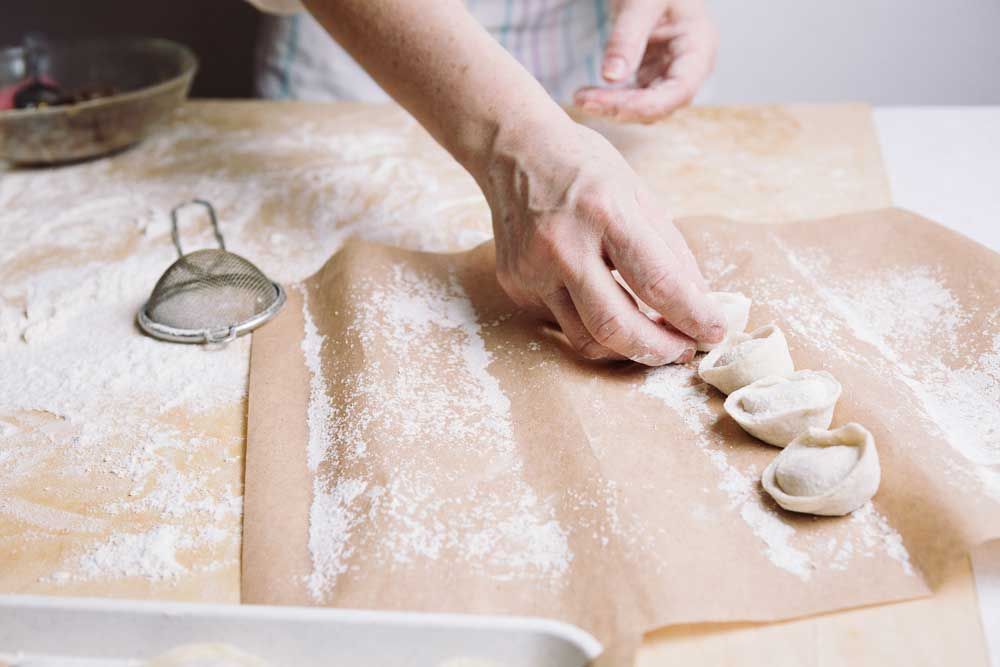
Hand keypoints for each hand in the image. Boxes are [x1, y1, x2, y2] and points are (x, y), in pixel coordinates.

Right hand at [479, 120, 724, 364]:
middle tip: (683, 351)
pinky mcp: (515, 284)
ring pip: (585, 339)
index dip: (693, 316)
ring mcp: (532, 268)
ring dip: (626, 349)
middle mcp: (563, 244)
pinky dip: (591, 322)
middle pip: (615, 325)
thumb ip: (670, 250)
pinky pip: (561, 321)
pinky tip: (602, 302)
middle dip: (658, 350)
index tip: (714, 331)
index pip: (657, 282)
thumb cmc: (584, 167)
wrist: (514, 150)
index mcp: (604, 211)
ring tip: (651, 340)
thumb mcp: (639, 193)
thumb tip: (698, 303)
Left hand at [574, 0, 718, 122]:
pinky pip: (635, 99)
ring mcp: (672, 74)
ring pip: (646, 108)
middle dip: (621, 108)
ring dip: (614, 108)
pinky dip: (612, 101)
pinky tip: (589, 95)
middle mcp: (690, 69)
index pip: (678, 91)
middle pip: (660, 105)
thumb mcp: (642, 2)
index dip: (642, 105)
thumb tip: (611, 77)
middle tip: (582, 101)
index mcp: (699, 48)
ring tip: (581, 98)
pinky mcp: (654, 76)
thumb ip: (627, 37)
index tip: (603, 103)